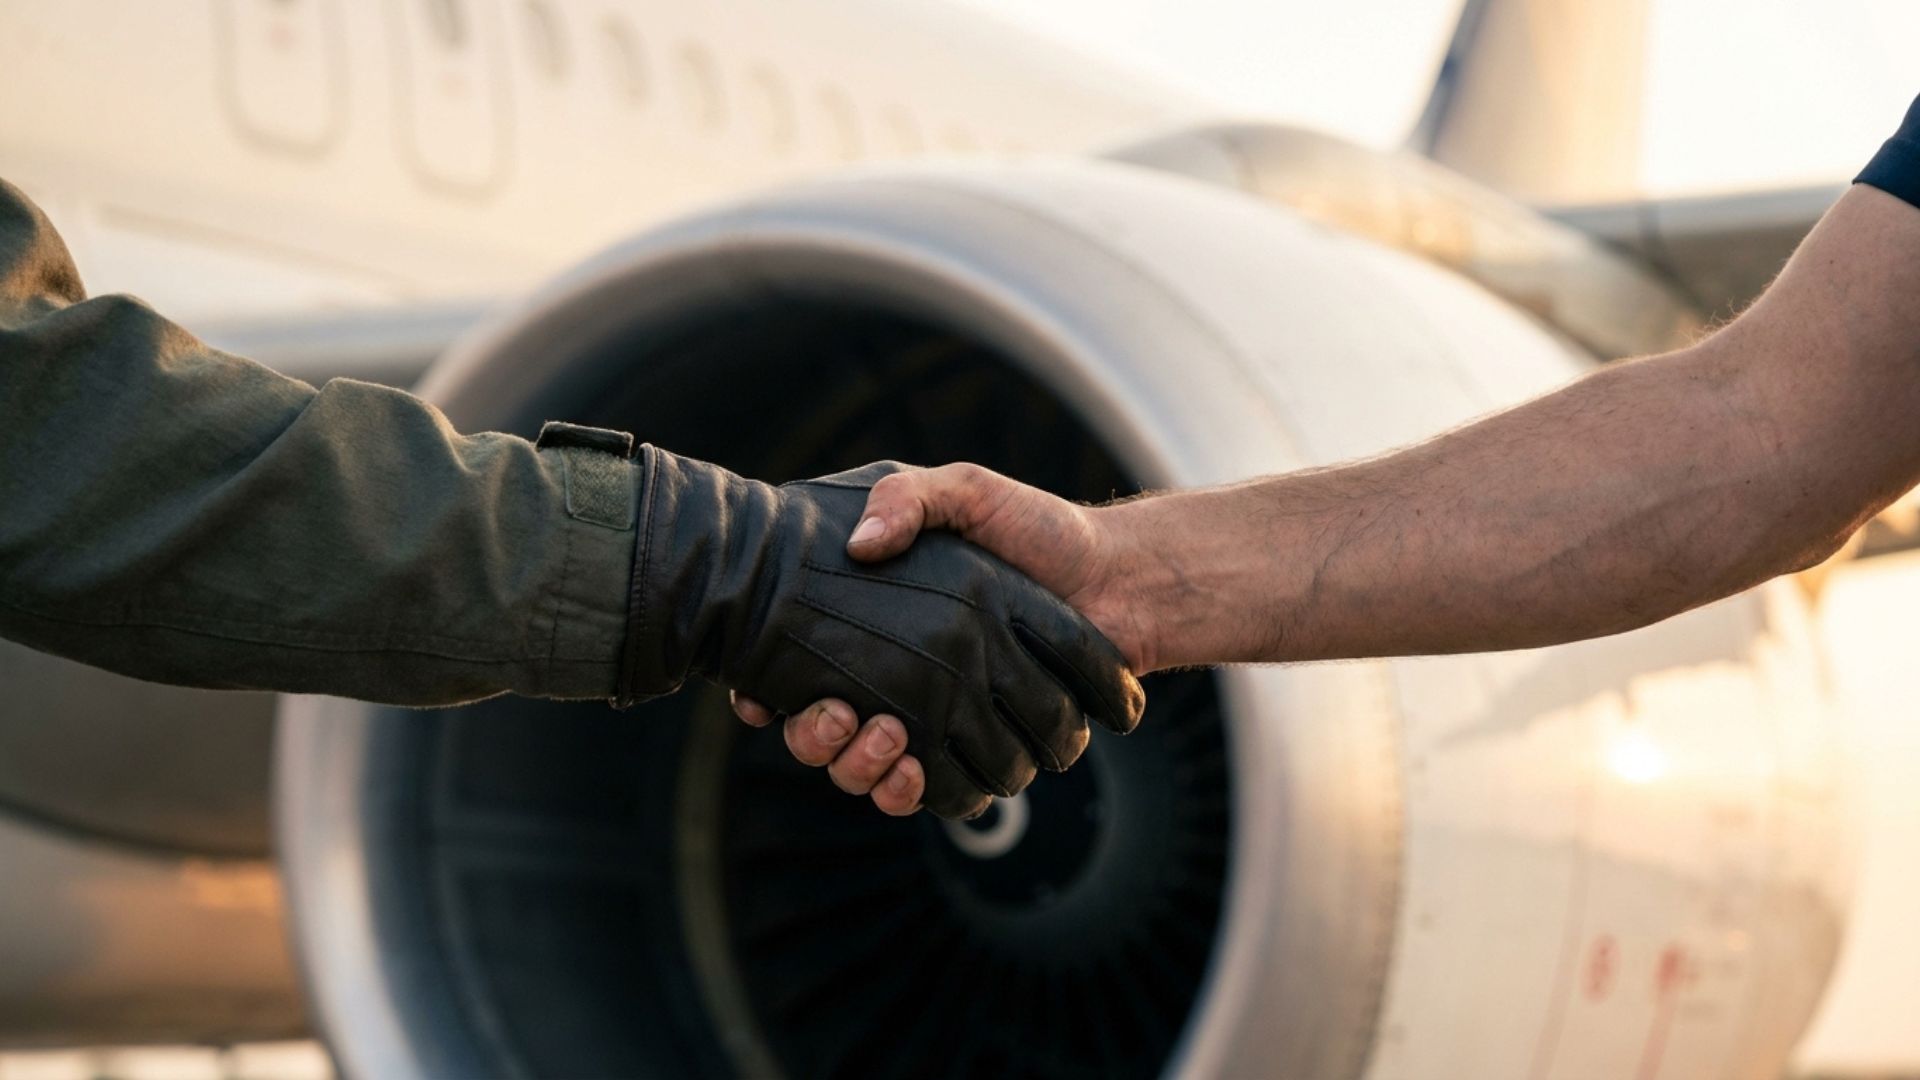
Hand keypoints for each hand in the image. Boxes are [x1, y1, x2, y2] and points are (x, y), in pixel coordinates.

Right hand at [623, 450, 1143, 818]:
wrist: (1119, 576)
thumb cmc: (1037, 526)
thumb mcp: (962, 490)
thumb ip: (910, 499)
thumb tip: (862, 546)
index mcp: (887, 628)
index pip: (797, 670)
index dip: (768, 690)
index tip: (756, 697)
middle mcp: (906, 679)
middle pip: (831, 736)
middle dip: (818, 741)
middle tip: (835, 717)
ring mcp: (944, 720)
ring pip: (875, 772)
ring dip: (864, 769)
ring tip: (884, 739)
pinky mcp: (985, 751)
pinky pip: (937, 792)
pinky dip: (920, 792)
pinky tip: (914, 771)